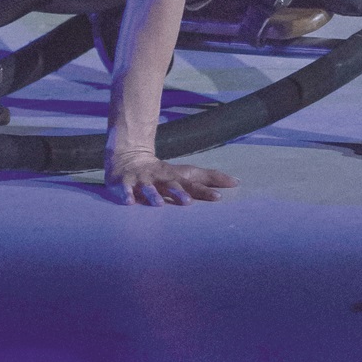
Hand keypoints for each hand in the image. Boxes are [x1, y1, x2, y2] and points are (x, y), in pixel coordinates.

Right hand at [105, 150, 238, 205]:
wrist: (129, 157)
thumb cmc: (164, 172)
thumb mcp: (186, 173)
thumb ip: (209, 178)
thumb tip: (237, 182)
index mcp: (175, 177)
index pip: (193, 184)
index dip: (205, 191)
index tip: (219, 197)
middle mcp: (160, 178)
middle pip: (171, 185)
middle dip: (179, 193)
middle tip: (187, 202)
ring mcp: (142, 180)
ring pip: (148, 187)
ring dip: (153, 195)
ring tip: (158, 204)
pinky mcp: (124, 182)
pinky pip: (124, 189)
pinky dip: (126, 194)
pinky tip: (129, 202)